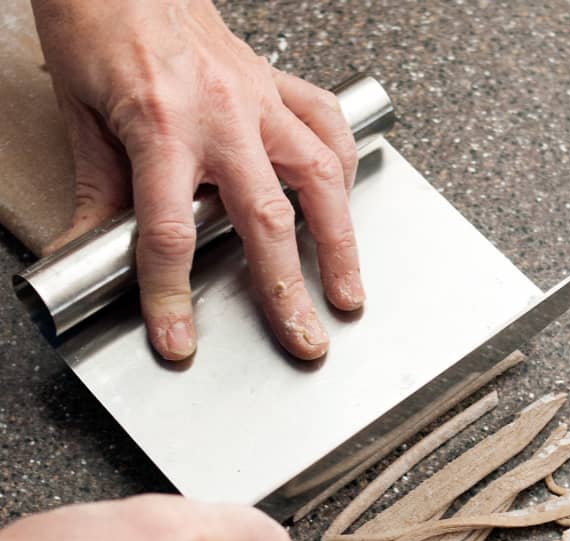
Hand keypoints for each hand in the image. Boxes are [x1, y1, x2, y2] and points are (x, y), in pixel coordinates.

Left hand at [32, 0, 362, 360]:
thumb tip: (88, 255)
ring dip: (340, 241)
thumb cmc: (96, 23)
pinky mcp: (277, 83)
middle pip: (266, 219)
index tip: (179, 341)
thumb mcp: (82, 116)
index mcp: (159, 125)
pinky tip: (342, 202)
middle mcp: (220, 114)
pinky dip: (343, 166)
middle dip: (287, 290)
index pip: (169, 232)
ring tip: (348, 290)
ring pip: (319, 175)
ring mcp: (258, 97)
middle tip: (306, 339)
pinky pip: (327, 123)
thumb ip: (99, 193)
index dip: (171, 296)